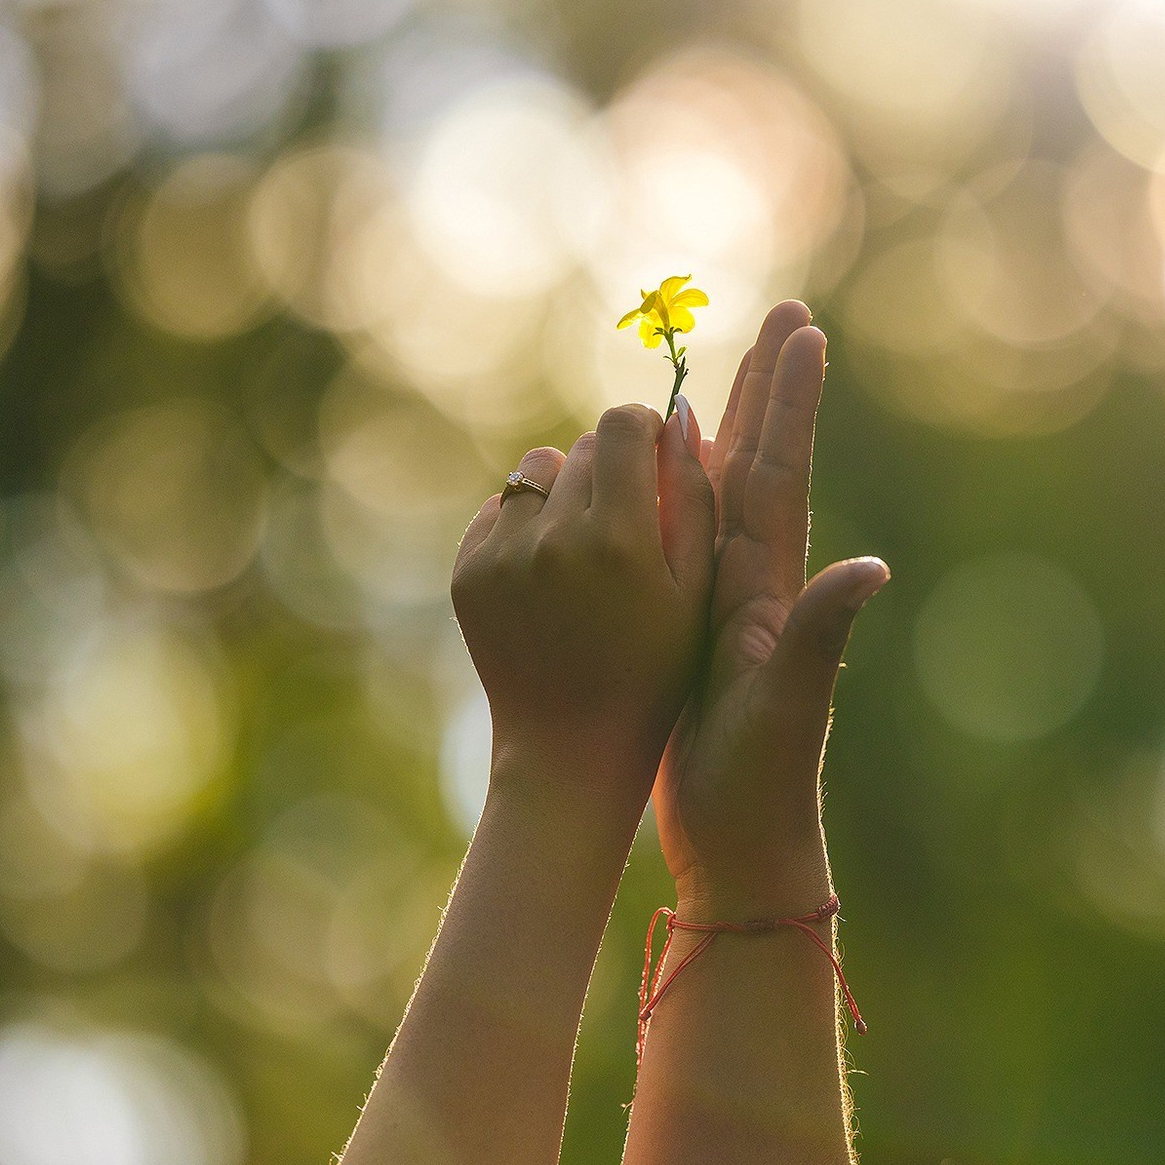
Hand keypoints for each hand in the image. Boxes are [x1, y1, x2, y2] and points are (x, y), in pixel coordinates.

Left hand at [453, 403, 716, 806]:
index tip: (655, 458)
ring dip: (562, 491)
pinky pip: (498, 510)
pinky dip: (524, 527)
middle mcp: (554, 540)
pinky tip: (548, 575)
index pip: (622, 427)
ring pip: (535, 471)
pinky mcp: (467, 573)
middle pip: (582, 447)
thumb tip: (682, 415)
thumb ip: (694, 498)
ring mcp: (502, 557)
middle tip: (627, 522)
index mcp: (619, 541)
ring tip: (584, 545)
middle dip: (610, 468)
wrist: (570, 749)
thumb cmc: (656, 671)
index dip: (645, 432)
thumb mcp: (696, 592)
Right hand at [652, 303, 888, 917]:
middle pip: (759, 463)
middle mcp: (756, 584)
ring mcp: (727, 607)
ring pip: (721, 496)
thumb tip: (871, 568)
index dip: (789, 401)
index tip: (802, 330)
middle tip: (785, 318)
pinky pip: (684, 541)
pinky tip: (665, 484)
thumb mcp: (788, 708)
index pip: (778, 472)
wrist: (743, 848)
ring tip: (720, 376)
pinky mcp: (693, 634)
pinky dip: (677, 497)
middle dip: (769, 391)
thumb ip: (821, 636)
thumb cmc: (761, 783)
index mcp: (770, 587)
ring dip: (728, 430)